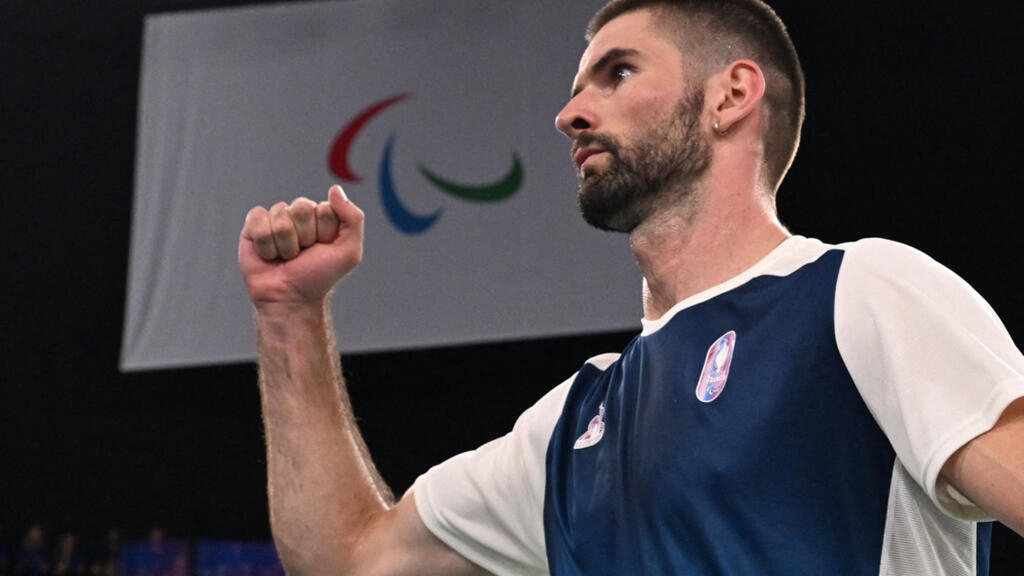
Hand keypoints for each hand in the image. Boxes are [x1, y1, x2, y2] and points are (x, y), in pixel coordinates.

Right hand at [239, 185, 363, 308]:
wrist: (290, 298)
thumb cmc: (319, 277)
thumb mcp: (349, 252)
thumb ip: (353, 218)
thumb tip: (334, 189)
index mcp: (322, 216)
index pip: (324, 209)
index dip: (324, 233)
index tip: (322, 250)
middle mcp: (299, 215)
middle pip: (301, 207)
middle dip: (303, 237)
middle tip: (303, 255)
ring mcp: (276, 219)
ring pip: (280, 215)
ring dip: (285, 245)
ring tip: (286, 258)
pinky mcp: (253, 227)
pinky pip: (258, 218)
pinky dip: (265, 243)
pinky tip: (269, 255)